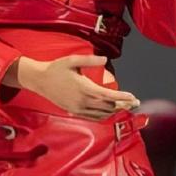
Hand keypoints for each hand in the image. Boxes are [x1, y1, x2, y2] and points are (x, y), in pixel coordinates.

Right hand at [6, 55, 139, 120]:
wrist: (39, 80)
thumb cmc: (56, 68)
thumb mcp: (72, 60)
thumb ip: (90, 60)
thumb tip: (105, 59)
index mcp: (84, 88)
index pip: (108, 95)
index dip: (122, 97)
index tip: (133, 97)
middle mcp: (82, 101)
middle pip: (108, 106)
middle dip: (123, 105)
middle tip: (135, 103)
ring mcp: (78, 108)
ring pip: (102, 113)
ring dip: (115, 110)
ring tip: (125, 106)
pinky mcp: (74, 112)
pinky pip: (93, 117)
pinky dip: (104, 115)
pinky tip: (109, 111)